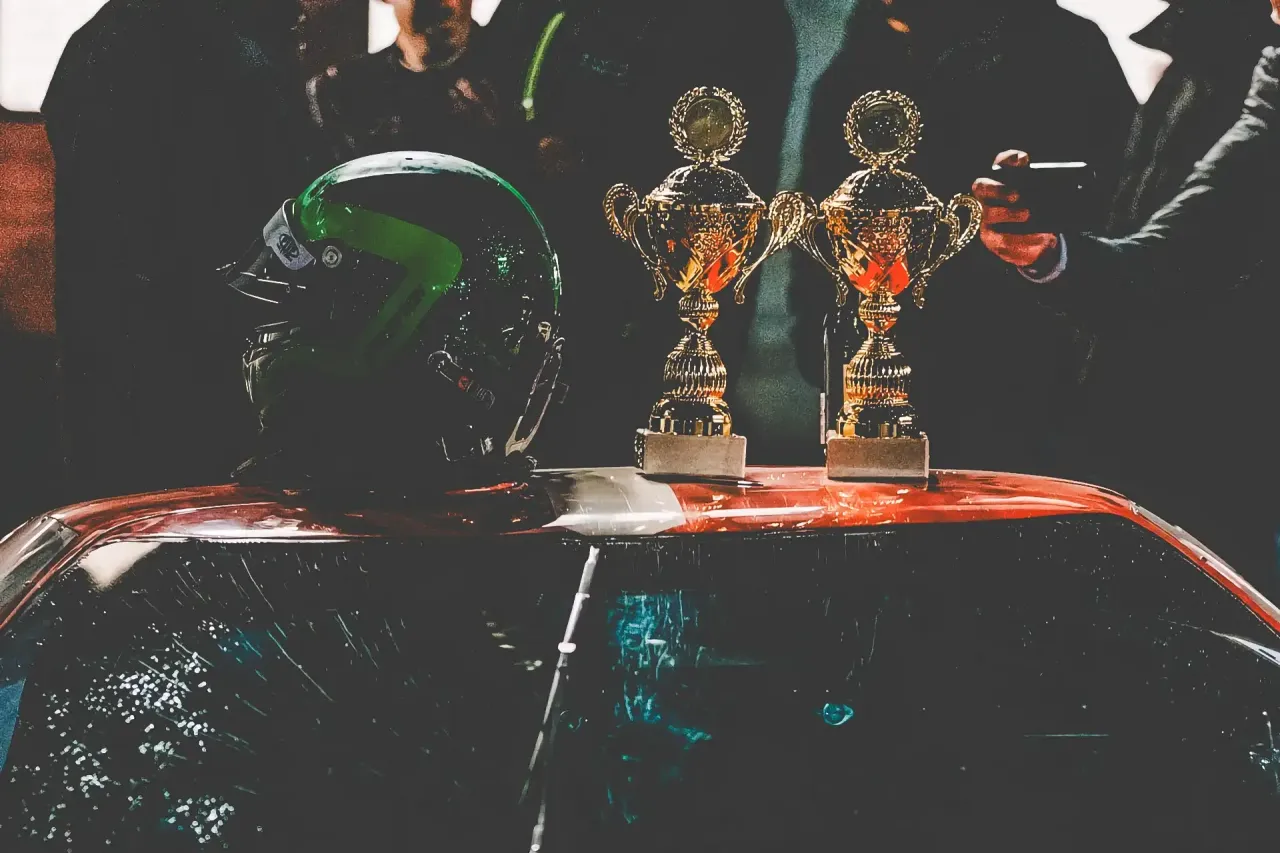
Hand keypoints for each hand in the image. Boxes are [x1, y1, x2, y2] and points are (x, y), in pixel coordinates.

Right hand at [971, 150, 1059, 269]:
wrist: (1036, 240)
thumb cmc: (1038, 211)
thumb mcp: (1043, 198)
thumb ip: (1044, 190)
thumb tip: (1056, 189)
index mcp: (1002, 179)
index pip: (1001, 163)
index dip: (1008, 159)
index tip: (1023, 159)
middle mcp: (989, 196)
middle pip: (982, 186)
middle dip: (999, 189)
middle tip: (1017, 195)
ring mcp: (987, 217)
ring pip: (990, 213)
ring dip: (1009, 214)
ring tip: (1027, 215)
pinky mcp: (991, 238)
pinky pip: (1002, 239)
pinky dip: (1021, 238)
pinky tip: (1037, 236)